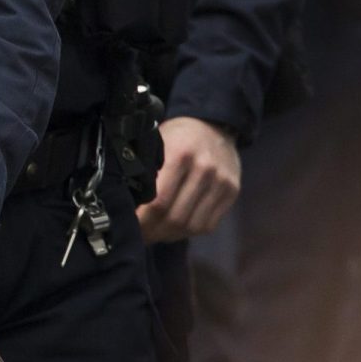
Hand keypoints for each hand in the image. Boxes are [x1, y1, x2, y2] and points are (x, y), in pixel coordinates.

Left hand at [137, 117, 240, 242]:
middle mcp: (204, 169)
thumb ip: (146, 172)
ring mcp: (221, 182)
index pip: (159, 201)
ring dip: (171, 235)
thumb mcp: (158, 144)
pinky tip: (177, 228)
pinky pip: (209, 224)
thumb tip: (128, 206)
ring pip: (193, 225)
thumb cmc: (179, 136)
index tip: (131, 228)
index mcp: (180, 154)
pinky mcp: (232, 191)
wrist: (214, 125)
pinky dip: (190, 232)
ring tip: (157, 234)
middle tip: (142, 236)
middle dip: (155, 232)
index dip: (143, 221)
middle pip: (176, 217)